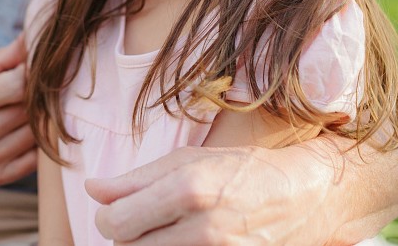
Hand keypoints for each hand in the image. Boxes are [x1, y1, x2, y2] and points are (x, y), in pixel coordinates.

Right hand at [0, 36, 36, 187]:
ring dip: (38, 119)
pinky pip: (34, 159)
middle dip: (36, 95)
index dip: (32, 73)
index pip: (18, 84)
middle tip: (33, 88)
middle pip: (28, 109)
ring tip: (25, 108)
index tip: (33, 68)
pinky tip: (23, 131)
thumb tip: (34, 39)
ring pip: (35, 133)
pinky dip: (36, 143)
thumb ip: (1, 58)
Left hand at [85, 144, 340, 245]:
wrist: (304, 195)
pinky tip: (181, 241)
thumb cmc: (241, 170)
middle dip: (127, 236)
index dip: (107, 219)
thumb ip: (135, 179)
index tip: (115, 213)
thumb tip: (92, 189)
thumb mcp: (187, 161)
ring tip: (166, 233)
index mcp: (187, 190)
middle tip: (143, 222)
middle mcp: (204, 228)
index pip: (117, 222)